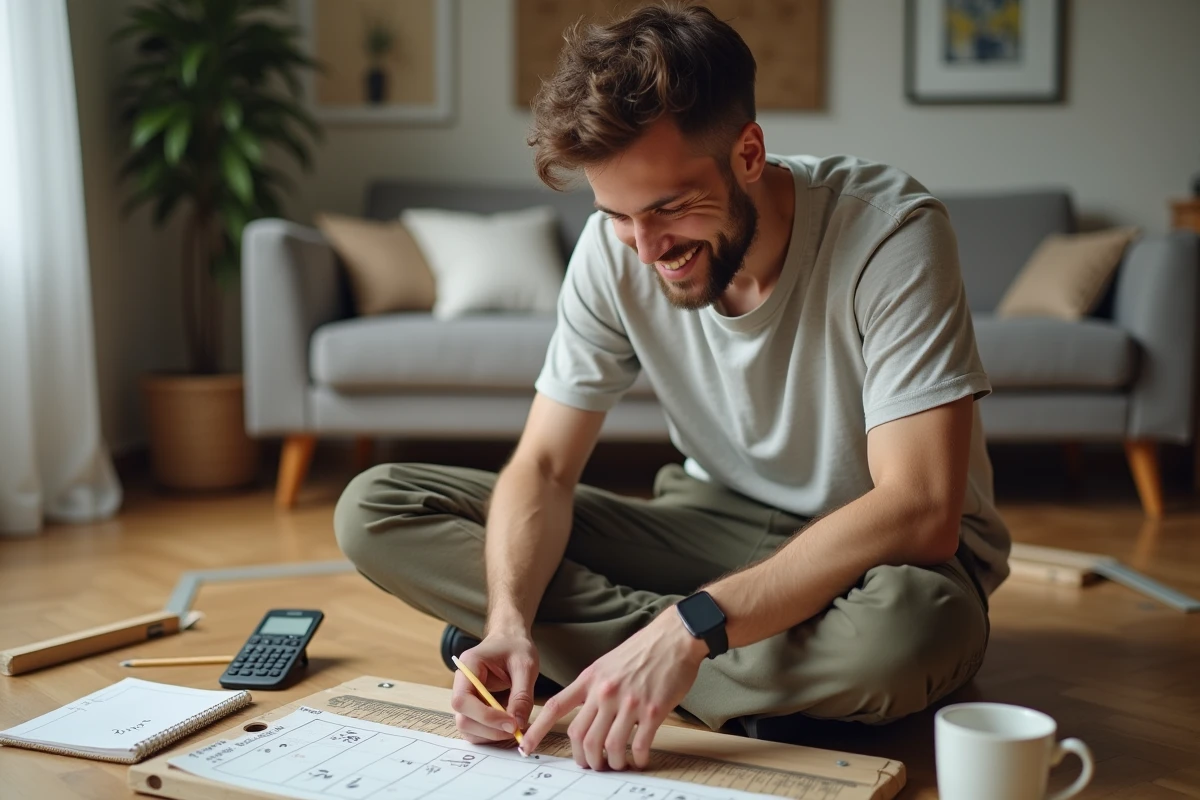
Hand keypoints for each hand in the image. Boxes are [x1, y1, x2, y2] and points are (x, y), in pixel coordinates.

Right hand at [450, 629, 538, 744]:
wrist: (511, 639)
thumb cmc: (516, 647)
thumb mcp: (525, 666)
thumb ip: (522, 695)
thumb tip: (518, 724)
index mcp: (468, 666)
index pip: (463, 700)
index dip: (486, 717)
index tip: (512, 724)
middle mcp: (461, 683)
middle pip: (462, 718)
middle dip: (490, 729)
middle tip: (517, 729)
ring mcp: (465, 697)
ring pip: (467, 727)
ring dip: (490, 735)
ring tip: (515, 729)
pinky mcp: (473, 707)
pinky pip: (475, 727)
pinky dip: (491, 734)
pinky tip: (509, 727)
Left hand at [521, 609, 706, 769]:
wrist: (674, 637)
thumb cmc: (643, 649)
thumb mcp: (607, 663)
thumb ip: (593, 687)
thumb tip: (583, 713)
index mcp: (590, 678)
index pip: (556, 707)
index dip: (537, 730)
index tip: (526, 745)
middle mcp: (605, 691)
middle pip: (581, 735)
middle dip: (584, 758)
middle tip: (592, 764)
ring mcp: (629, 702)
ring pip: (608, 746)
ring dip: (611, 762)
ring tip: (617, 764)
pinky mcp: (652, 710)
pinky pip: (638, 745)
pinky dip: (636, 759)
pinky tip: (639, 759)